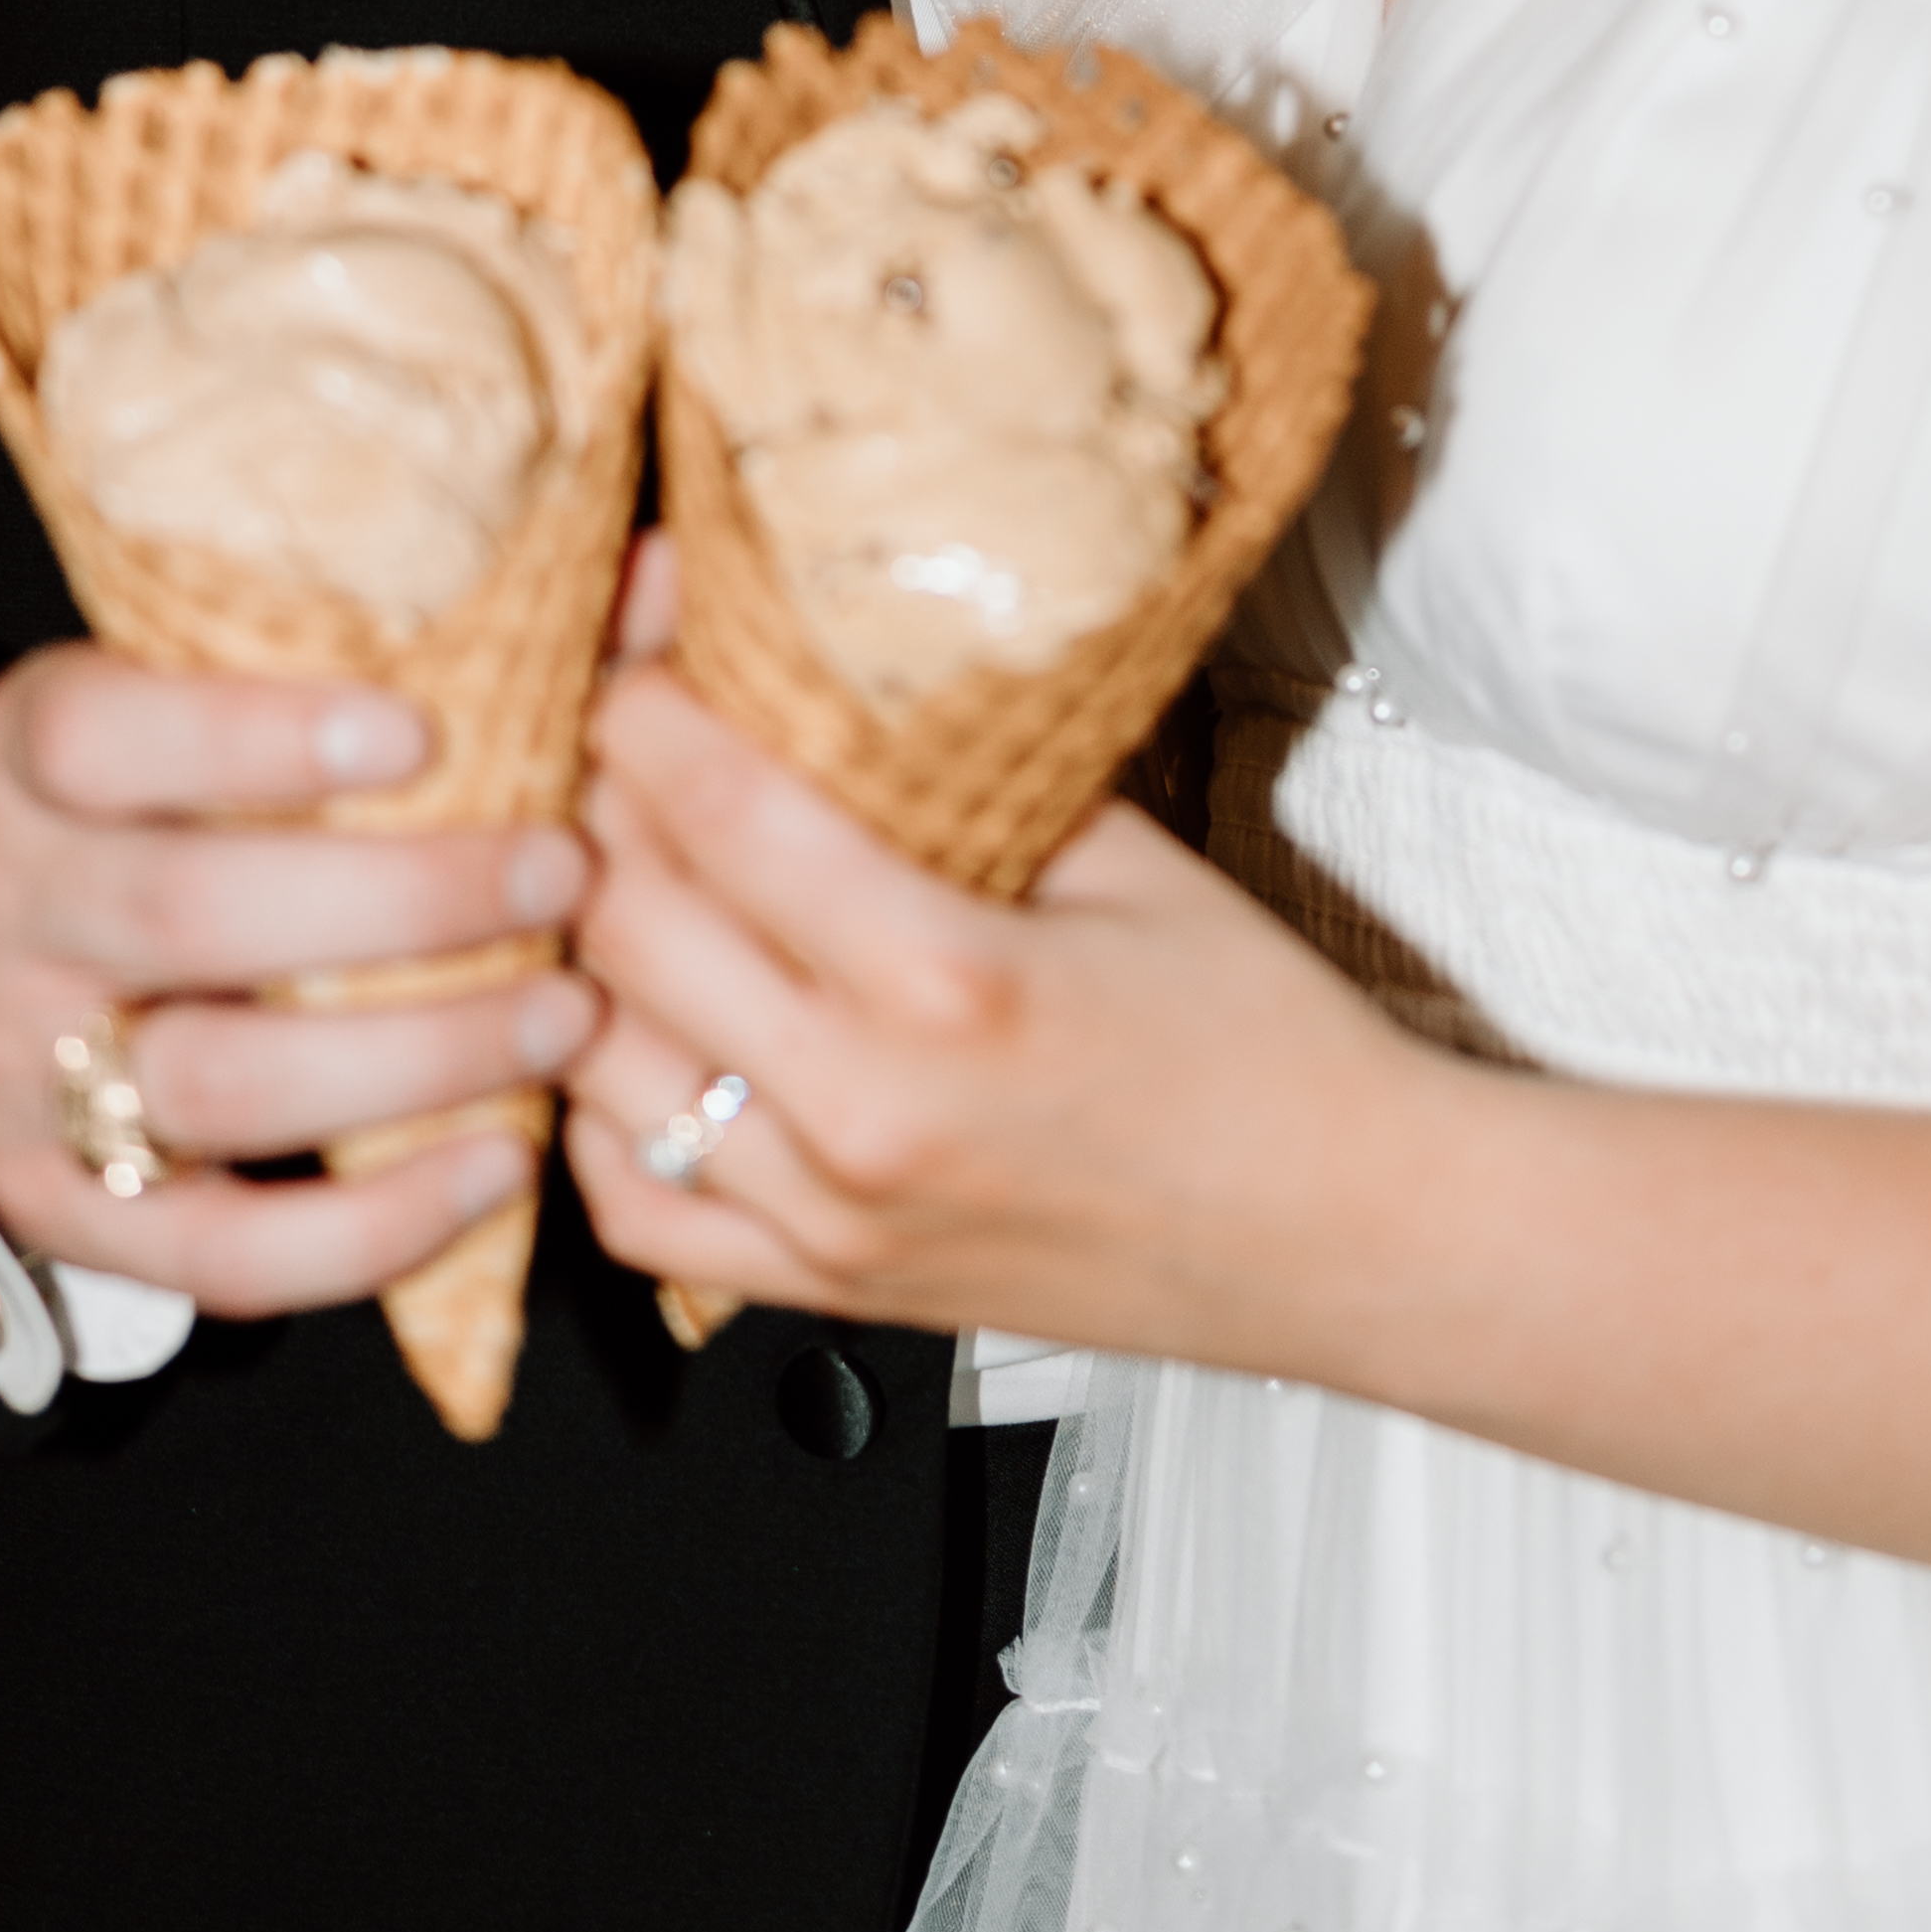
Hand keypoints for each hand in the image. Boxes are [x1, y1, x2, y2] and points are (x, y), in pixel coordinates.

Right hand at [0, 645, 601, 1318]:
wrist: (39, 973)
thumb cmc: (195, 800)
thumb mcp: (254, 704)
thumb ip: (451, 640)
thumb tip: (658, 572)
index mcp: (30, 754)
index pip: (96, 732)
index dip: (252, 735)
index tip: (422, 729)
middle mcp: (3, 907)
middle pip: (185, 910)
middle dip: (401, 900)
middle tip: (565, 870)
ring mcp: (20, 1073)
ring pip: (214, 1081)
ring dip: (416, 1053)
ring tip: (567, 1011)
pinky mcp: (73, 1212)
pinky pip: (221, 1252)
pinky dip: (372, 1226)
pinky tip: (500, 1163)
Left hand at [561, 660, 1445, 1362]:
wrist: (1345, 1236)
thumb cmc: (1265, 1053)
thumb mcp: (1132, 864)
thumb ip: (972, 782)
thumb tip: (846, 682)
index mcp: (948, 979)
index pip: (719, 810)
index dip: (646, 701)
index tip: (634, 643)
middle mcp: (864, 1108)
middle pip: (626, 921)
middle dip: (598, 802)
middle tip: (618, 736)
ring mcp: (831, 1214)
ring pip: (597, 1060)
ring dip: (585, 951)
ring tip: (613, 872)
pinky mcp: (827, 1288)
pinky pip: (635, 1205)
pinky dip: (604, 1115)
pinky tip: (639, 1041)